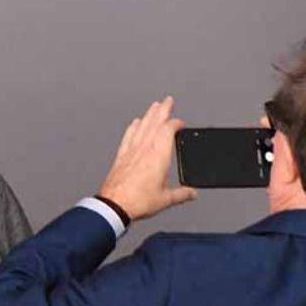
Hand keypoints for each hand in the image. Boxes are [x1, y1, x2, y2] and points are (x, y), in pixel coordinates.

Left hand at [98, 96, 196, 220]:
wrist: (114, 205)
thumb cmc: (137, 201)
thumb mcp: (166, 199)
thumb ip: (182, 194)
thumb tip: (191, 193)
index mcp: (158, 155)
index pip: (169, 130)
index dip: (176, 123)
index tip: (181, 123)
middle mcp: (144, 149)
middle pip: (154, 122)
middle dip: (162, 110)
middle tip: (167, 100)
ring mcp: (131, 151)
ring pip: (142, 126)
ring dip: (149, 115)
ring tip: (154, 106)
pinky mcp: (121, 156)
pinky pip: (128, 136)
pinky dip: (133, 127)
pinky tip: (134, 124)